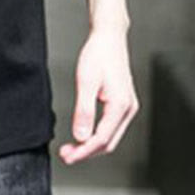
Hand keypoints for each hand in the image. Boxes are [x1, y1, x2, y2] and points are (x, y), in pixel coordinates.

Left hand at [59, 24, 139, 163]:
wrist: (109, 38)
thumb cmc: (98, 54)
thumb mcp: (86, 81)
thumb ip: (84, 111)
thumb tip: (80, 136)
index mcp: (120, 106)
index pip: (101, 139)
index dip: (83, 151)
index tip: (67, 156)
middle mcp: (128, 109)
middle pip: (108, 143)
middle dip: (86, 152)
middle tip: (66, 155)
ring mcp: (127, 107)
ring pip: (110, 137)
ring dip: (91, 145)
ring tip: (71, 148)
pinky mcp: (122, 104)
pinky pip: (110, 127)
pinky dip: (96, 135)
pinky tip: (84, 135)